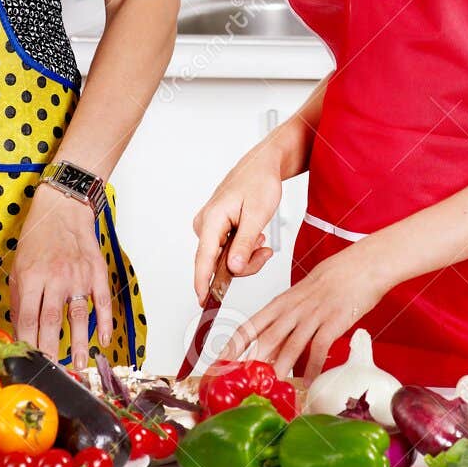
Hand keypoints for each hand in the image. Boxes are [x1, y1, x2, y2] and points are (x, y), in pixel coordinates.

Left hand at [10, 185, 111, 368]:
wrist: (63, 208)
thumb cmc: (38, 237)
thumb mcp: (18, 265)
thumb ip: (19, 297)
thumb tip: (19, 330)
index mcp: (31, 276)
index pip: (27, 318)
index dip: (27, 343)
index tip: (27, 361)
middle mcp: (55, 277)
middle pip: (51, 322)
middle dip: (50, 351)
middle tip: (50, 372)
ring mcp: (78, 276)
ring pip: (79, 316)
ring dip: (79, 344)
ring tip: (78, 366)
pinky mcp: (96, 272)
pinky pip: (102, 302)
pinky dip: (105, 323)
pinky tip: (104, 340)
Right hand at [191, 138, 283, 302]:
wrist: (262, 166)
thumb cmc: (259, 183)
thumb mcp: (257, 216)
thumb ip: (244, 245)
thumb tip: (234, 269)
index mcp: (212, 219)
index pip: (203, 258)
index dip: (203, 282)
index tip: (204, 300)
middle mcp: (205, 223)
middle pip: (217, 262)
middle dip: (243, 265)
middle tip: (264, 253)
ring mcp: (209, 225)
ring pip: (223, 258)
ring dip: (245, 256)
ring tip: (262, 241)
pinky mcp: (215, 227)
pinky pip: (226, 249)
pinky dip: (243, 249)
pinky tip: (254, 237)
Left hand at [217, 244, 390, 382]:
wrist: (359, 266)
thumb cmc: (330, 283)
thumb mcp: (300, 300)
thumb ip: (286, 324)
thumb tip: (271, 351)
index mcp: (280, 304)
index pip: (249, 326)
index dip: (233, 346)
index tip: (219, 362)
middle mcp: (292, 310)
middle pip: (265, 338)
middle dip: (250, 362)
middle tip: (238, 382)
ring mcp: (312, 315)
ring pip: (290, 345)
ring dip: (279, 368)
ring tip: (269, 388)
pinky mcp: (334, 321)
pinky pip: (319, 347)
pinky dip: (312, 366)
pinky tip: (308, 382)